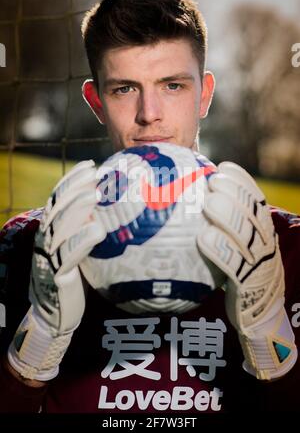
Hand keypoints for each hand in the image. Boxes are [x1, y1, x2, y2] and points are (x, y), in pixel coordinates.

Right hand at [8, 160, 104, 380]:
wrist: (56, 315)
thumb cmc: (75, 278)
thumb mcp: (81, 250)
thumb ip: (91, 228)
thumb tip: (120, 209)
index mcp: (52, 230)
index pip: (59, 198)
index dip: (73, 180)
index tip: (91, 165)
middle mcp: (47, 240)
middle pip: (57, 207)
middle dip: (76, 187)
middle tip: (95, 175)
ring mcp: (49, 257)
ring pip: (60, 227)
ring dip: (78, 208)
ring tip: (96, 194)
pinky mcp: (56, 276)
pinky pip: (68, 256)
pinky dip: (82, 240)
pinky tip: (98, 229)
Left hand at [197, 162, 297, 379]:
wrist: (257, 317)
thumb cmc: (238, 275)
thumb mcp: (235, 248)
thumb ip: (221, 227)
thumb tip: (186, 201)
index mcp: (263, 231)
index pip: (257, 200)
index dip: (242, 181)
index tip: (222, 167)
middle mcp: (266, 243)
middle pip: (254, 212)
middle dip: (235, 192)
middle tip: (212, 180)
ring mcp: (261, 264)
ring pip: (248, 235)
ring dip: (229, 215)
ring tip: (209, 201)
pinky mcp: (251, 285)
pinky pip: (236, 265)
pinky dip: (221, 249)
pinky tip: (203, 237)